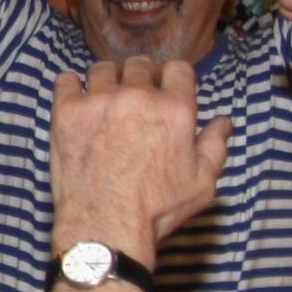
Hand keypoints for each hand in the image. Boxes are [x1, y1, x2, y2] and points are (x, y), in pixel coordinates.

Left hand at [50, 58, 231, 262]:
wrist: (106, 227)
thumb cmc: (158, 209)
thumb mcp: (202, 183)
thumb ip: (215, 146)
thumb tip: (224, 121)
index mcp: (175, 109)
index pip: (178, 68)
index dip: (172, 78)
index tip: (165, 90)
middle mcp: (138, 96)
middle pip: (140, 65)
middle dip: (141, 78)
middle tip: (135, 99)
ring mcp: (100, 101)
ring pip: (103, 69)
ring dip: (108, 80)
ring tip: (106, 101)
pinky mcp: (67, 112)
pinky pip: (67, 80)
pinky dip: (72, 86)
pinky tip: (77, 100)